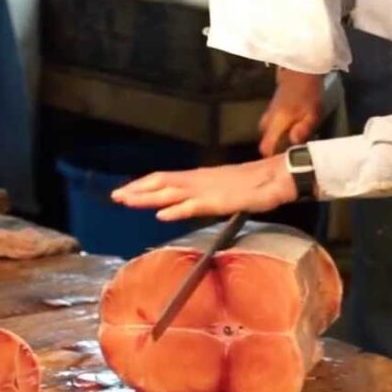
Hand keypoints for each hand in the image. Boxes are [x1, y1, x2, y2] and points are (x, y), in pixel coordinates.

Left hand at [111, 155, 296, 220]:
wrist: (276, 177)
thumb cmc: (255, 183)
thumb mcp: (225, 188)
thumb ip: (207, 194)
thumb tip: (192, 202)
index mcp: (199, 177)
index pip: (165, 178)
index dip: (144, 184)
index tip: (125, 191)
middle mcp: (198, 180)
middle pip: (160, 183)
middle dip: (137, 190)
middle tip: (115, 197)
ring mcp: (207, 190)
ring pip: (170, 192)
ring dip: (147, 198)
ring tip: (127, 201)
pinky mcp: (218, 201)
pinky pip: (193, 206)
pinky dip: (175, 210)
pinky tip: (161, 215)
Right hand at [259, 68, 323, 157]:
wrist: (301, 70)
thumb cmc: (308, 92)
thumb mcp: (311, 114)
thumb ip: (302, 130)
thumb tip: (294, 144)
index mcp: (276, 123)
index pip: (266, 147)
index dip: (271, 157)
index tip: (281, 164)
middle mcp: (268, 120)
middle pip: (266, 141)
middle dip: (275, 149)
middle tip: (289, 155)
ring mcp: (269, 114)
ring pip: (268, 133)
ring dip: (278, 140)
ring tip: (292, 145)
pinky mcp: (273, 109)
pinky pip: (272, 126)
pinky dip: (279, 131)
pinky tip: (292, 132)